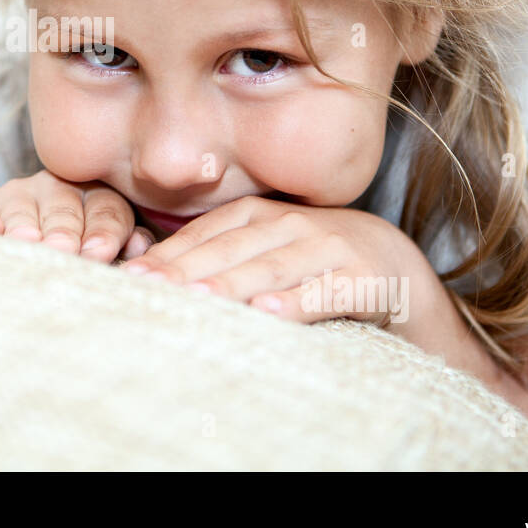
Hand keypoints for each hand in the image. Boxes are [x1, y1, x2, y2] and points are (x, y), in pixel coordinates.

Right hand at [0, 170, 154, 263]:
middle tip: (64, 249)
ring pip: (23, 208)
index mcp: (96, 198)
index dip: (105, 232)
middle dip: (65, 229)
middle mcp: (57, 189)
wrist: (17, 257)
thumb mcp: (103, 250)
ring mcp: (18, 197)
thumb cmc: (75, 258)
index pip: (107, 210)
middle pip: (65, 208)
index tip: (100, 254)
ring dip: (25, 225)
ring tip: (27, 241)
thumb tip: (140, 247)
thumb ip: (124, 246)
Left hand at [120, 195, 437, 335]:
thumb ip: (213, 252)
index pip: (204, 235)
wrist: (395, 261)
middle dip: (188, 270)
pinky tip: (268, 313)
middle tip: (151, 289)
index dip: (168, 256)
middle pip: (231, 250)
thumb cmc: (310, 259)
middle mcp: (290, 225)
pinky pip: (326, 292)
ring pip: (273, 268)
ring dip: (234, 283)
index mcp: (258, 214)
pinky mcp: (364, 278)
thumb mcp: (263, 246)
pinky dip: (297, 302)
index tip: (132, 278)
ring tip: (199, 298)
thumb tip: (142, 264)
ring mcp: (328, 247)